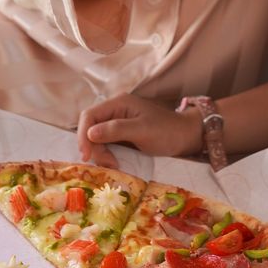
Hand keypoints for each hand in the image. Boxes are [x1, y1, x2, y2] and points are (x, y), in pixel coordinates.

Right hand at [77, 92, 201, 165]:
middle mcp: (115, 110)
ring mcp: (118, 122)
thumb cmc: (165, 131)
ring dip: (100, 152)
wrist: (184, 137)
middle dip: (93, 147)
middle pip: (90, 127)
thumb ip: (116, 130)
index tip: (86, 155)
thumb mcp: (142, 130)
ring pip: (96, 138)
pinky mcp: (121, 134)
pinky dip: (105, 154)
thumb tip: (90, 133)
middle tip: (107, 163)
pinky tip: (114, 163)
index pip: (89, 115)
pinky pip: (105, 143)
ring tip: (113, 165)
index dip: (83, 134)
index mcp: (119, 103)